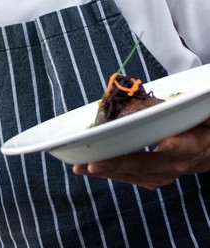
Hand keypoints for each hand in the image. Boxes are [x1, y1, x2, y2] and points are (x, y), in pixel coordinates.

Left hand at [73, 117, 209, 189]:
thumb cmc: (200, 126)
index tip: (160, 144)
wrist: (208, 152)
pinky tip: (90, 169)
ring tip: (80, 167)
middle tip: (92, 164)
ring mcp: (164, 175)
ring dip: (106, 171)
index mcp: (191, 144)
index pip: (181, 146)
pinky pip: (129, 177)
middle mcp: (176, 163)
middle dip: (116, 165)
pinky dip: (109, 173)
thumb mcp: (198, 113)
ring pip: (132, 175)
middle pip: (145, 165)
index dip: (170, 146)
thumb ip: (179, 107)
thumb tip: (150, 97)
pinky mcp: (154, 179)